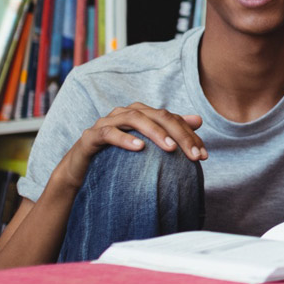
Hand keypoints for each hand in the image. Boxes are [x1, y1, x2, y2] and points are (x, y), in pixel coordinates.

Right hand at [52, 105, 205, 189]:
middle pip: (158, 116)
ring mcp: (107, 122)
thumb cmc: (115, 157)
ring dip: (155, 132)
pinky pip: (108, 133)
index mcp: (141, 113)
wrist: (80, 170)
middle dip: (179, 134)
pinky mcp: (91, 136)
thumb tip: (198, 120)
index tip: (204, 155)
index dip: (189, 135)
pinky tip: (139, 148)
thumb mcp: (145, 145)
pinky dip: (124, 139)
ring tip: (171, 149)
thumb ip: (169, 131)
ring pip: (135, 119)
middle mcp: (125, 113)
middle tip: (194, 155)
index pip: (171, 119)